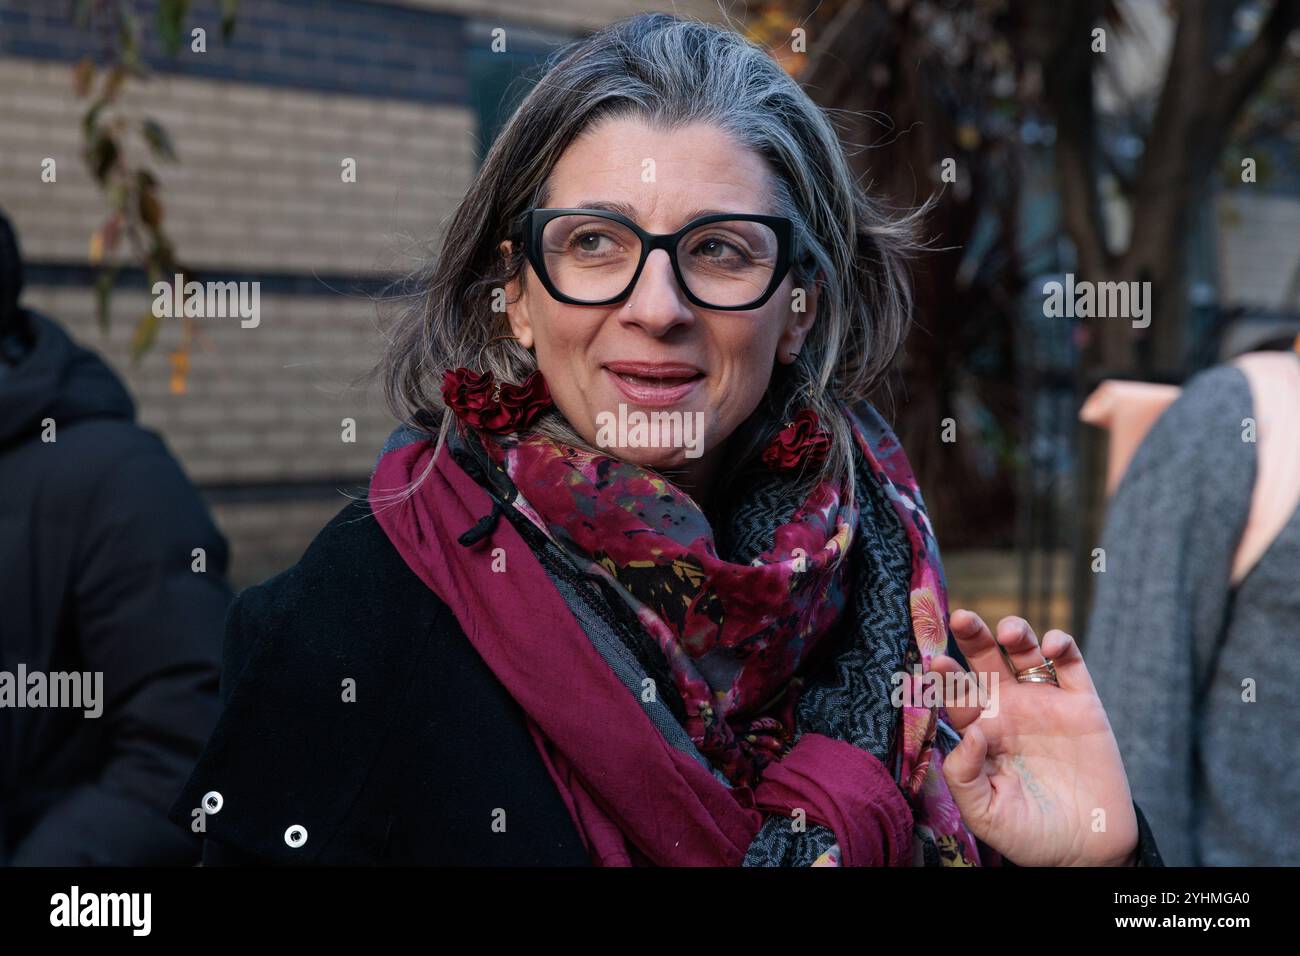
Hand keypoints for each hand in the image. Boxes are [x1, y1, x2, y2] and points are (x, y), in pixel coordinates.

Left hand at [931, 611, 1138, 866]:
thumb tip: (970, 733)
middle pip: (986, 660)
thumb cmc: (1028, 834)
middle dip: (973, 635)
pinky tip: (1052, 644)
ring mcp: (1046, 703)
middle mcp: (1010, 709)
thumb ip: (965, 776)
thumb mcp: (985, 813)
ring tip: (1009, 631)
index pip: (958, 694)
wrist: (1086, 851)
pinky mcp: (1083, 705)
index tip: (936, 664)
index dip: (947, 678)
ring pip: (1026, 654)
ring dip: (1017, 632)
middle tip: (961, 618)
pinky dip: (1063, 646)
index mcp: (982, 730)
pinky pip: (1072, 666)